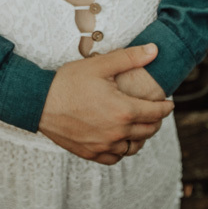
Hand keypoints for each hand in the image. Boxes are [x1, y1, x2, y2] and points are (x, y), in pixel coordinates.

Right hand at [39, 44, 174, 164]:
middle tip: (155, 113)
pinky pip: (115, 158)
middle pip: (148, 131)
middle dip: (156, 121)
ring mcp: (103, 145)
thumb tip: (154, 50)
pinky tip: (120, 140)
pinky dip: (122, 150)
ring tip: (140, 127)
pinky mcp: (90, 153)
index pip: (156, 113)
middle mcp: (117, 132)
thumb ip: (129, 58)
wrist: (39, 102)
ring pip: (133, 148)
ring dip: (141, 138)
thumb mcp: (100, 65)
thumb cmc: (68, 81)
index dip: (165, 107)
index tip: (168, 104)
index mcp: (123, 110)